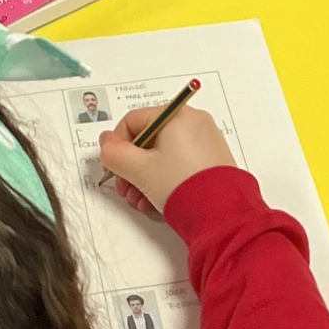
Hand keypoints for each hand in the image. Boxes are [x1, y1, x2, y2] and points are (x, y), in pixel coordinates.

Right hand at [98, 105, 233, 215]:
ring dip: (144, 177)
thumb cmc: (182, 185)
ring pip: (163, 154)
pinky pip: (179, 163)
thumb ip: (115, 153)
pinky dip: (164, 179)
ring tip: (140, 200)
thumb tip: (106, 141)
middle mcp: (194, 122)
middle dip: (132, 167)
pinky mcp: (212, 160)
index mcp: (177, 114)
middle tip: (125, 188)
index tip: (113, 167)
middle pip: (148, 139)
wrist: (221, 214)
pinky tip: (155, 201)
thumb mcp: (139, 170)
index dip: (117, 145)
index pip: (134, 121)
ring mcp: (205, 142)